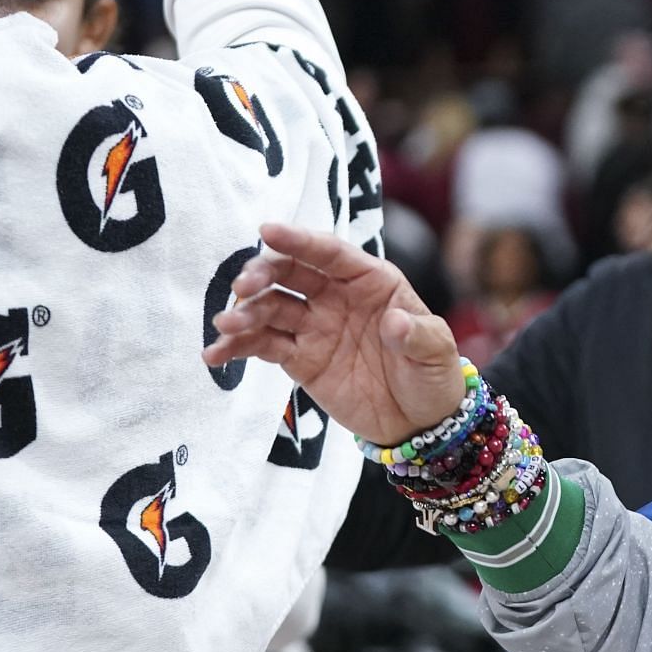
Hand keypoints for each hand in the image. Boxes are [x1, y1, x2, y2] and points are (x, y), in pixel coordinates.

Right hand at [203, 223, 466, 444]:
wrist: (422, 421)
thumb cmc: (434, 374)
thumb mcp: (436, 352)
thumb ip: (417, 335)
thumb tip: (396, 322)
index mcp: (371, 282)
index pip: (331, 253)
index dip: (300, 241)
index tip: (267, 230)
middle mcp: (337, 296)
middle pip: (291, 274)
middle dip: (263, 275)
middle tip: (243, 288)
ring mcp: (315, 326)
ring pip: (271, 308)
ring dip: (245, 313)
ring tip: (226, 326)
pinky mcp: (300, 358)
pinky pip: (263, 346)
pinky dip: (238, 348)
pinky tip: (216, 355)